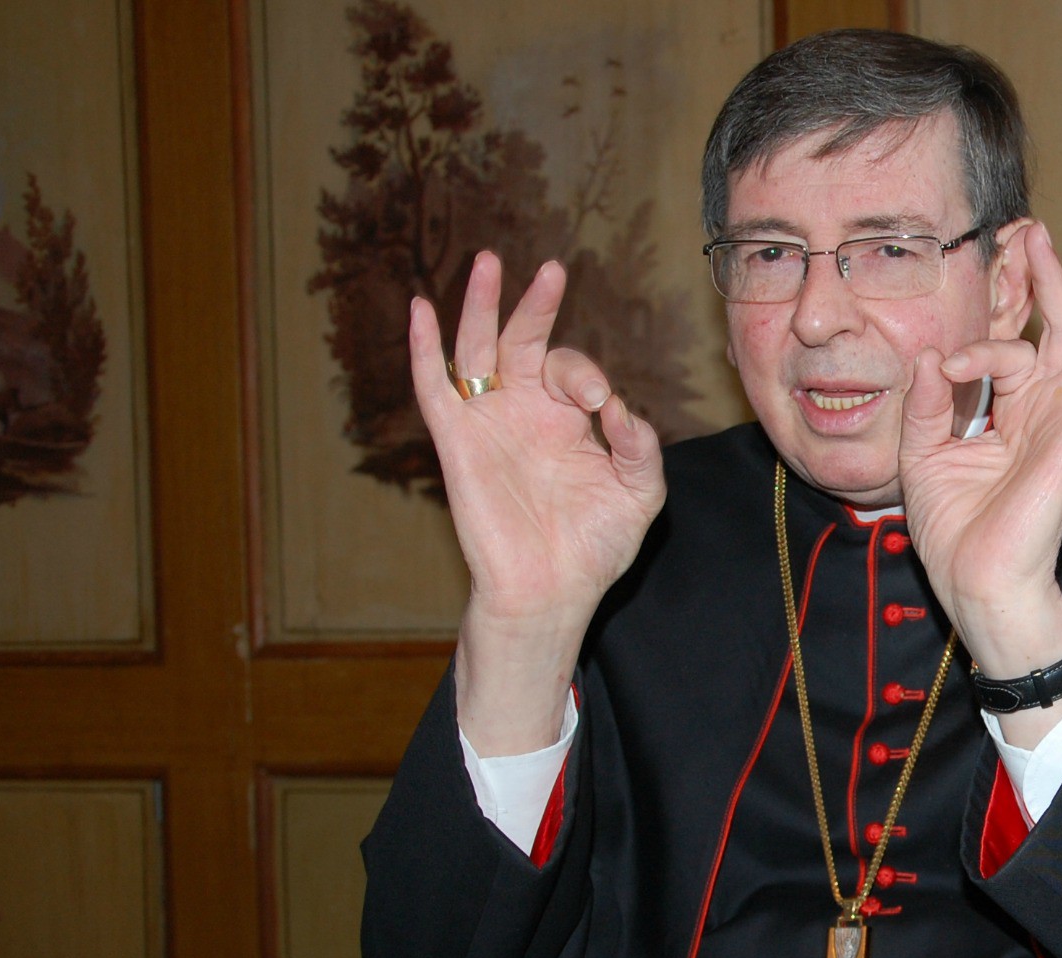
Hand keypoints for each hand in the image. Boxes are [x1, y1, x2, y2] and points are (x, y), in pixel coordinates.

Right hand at [410, 252, 664, 750]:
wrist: (552, 592)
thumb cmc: (594, 548)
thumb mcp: (640, 492)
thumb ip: (641, 444)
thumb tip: (617, 405)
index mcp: (566, 420)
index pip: (571, 369)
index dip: (586, 374)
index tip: (599, 405)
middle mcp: (524, 413)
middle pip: (523, 342)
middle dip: (535, 306)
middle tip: (551, 270)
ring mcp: (488, 424)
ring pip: (477, 351)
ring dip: (480, 306)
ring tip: (488, 262)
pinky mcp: (457, 442)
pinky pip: (433, 387)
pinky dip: (424, 347)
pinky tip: (421, 308)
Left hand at [898, 224, 1061, 689]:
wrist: (977, 583)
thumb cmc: (955, 532)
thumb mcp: (922, 454)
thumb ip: (928, 403)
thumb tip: (931, 355)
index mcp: (1010, 414)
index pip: (1012, 347)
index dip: (991, 325)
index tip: (953, 338)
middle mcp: (1044, 411)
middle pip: (1058, 330)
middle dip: (1050, 277)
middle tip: (1037, 229)